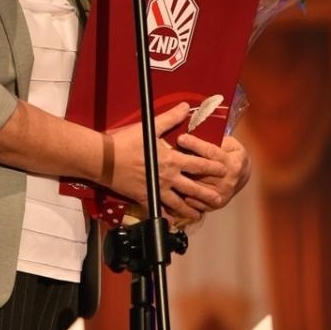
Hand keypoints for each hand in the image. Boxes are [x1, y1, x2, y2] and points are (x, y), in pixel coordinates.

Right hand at [107, 103, 226, 220]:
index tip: (224, 170)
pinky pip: (158, 210)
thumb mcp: (151, 128)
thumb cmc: (126, 142)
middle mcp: (168, 177)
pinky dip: (166, 217)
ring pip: (178, 203)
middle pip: (193, 187)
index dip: (212, 167)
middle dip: (207, 193)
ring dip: (190, 209)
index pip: (198, 164)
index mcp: (171, 159)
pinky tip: (172, 223)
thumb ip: (170, 118)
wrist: (105, 160)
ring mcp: (157, 189)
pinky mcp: (145, 197)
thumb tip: (185, 106)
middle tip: (219, 199)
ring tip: (199, 214)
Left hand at [175, 132, 250, 213]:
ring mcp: (221, 194)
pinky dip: (183, 196)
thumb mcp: (229, 143)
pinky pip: (195, 201)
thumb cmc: (230, 154)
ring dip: (180, 179)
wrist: (241, 175)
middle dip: (184, 161)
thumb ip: (216, 139)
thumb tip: (197, 130)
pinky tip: (171, 188)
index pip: (211, 153)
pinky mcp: (214, 204)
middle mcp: (228, 181)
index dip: (195, 145)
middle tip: (169, 154)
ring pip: (196, 186)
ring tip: (166, 170)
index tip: (181, 138)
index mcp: (233, 163)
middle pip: (201, 171)